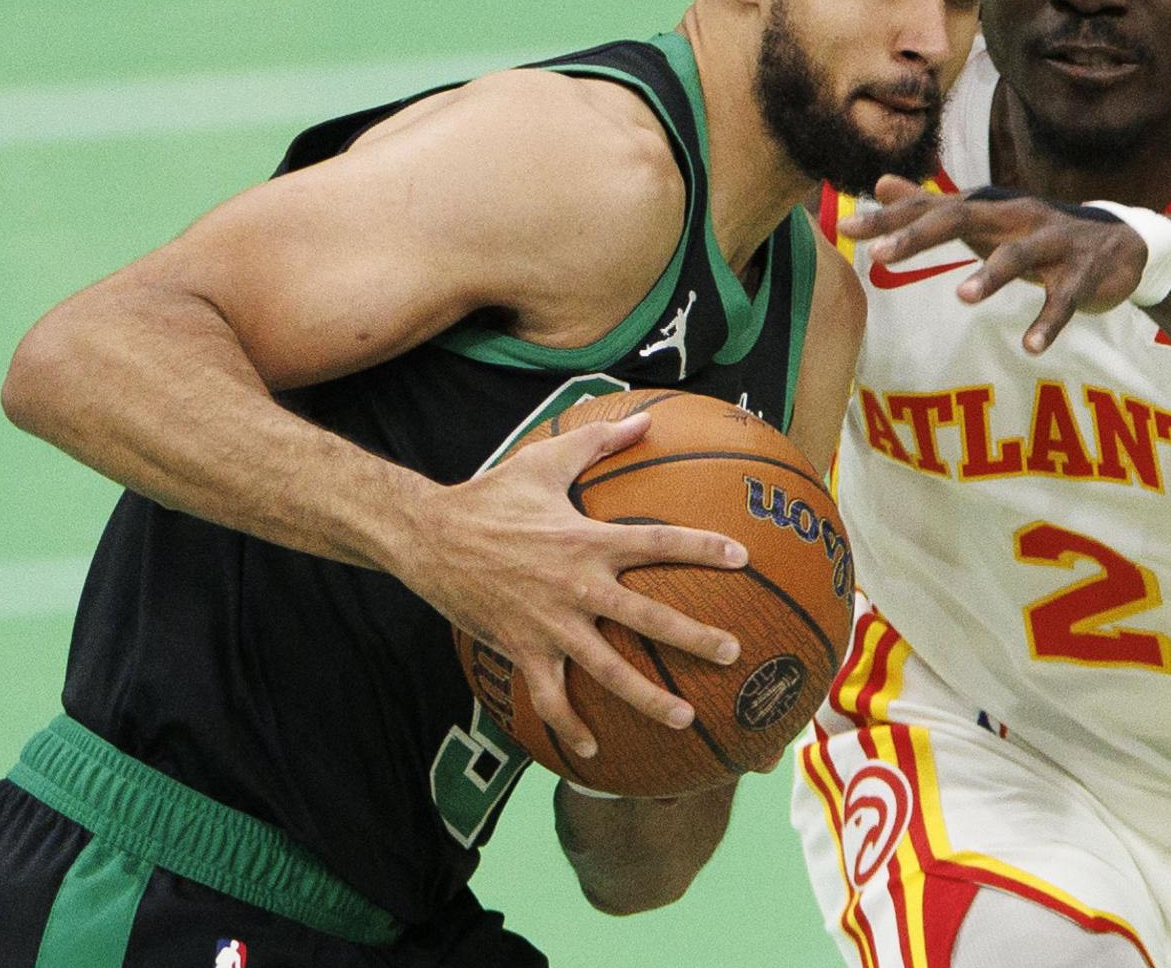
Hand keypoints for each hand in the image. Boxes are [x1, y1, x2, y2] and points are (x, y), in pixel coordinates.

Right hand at [399, 412, 746, 758]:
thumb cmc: (490, 496)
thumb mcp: (545, 460)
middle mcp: (577, 586)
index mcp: (588, 540)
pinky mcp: (523, 649)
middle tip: (732, 652)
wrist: (428, 537)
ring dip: (647, 697)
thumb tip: (644, 418)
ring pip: (608, 669)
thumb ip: (599, 441)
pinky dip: (570, 725)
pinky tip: (594, 750)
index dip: (703, 549)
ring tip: (685, 717)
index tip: (741, 557)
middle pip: (647, 617)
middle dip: (694, 637)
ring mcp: (551, 624)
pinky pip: (551, 697)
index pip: (659, 543)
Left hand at [842, 174, 1147, 353]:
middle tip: (881, 255)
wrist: (1122, 245)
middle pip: (963, 220)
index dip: (888, 220)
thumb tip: (880, 184)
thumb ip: (932, 205)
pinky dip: (1048, 323)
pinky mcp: (1083, 273)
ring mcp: (1052, 244)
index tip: (846, 230)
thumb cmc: (1038, 235)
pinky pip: (1065, 299)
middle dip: (920, 236)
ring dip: (992, 275)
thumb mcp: (985, 219)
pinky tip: (1031, 347)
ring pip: (1019, 255)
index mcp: (988, 210)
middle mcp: (1016, 218)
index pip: (931, 209)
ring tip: (962, 296)